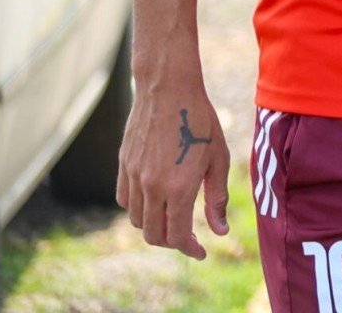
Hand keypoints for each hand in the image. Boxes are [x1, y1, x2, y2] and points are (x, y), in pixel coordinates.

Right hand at [117, 80, 229, 258]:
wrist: (167, 90)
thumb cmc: (200, 121)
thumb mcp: (218, 159)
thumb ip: (217, 198)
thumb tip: (219, 231)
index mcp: (178, 188)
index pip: (177, 236)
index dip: (190, 249)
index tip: (202, 251)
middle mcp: (151, 188)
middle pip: (154, 234)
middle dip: (172, 242)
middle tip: (189, 238)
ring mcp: (133, 177)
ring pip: (137, 220)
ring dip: (154, 227)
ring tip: (173, 218)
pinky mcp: (123, 166)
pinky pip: (124, 201)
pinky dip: (138, 210)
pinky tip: (154, 201)